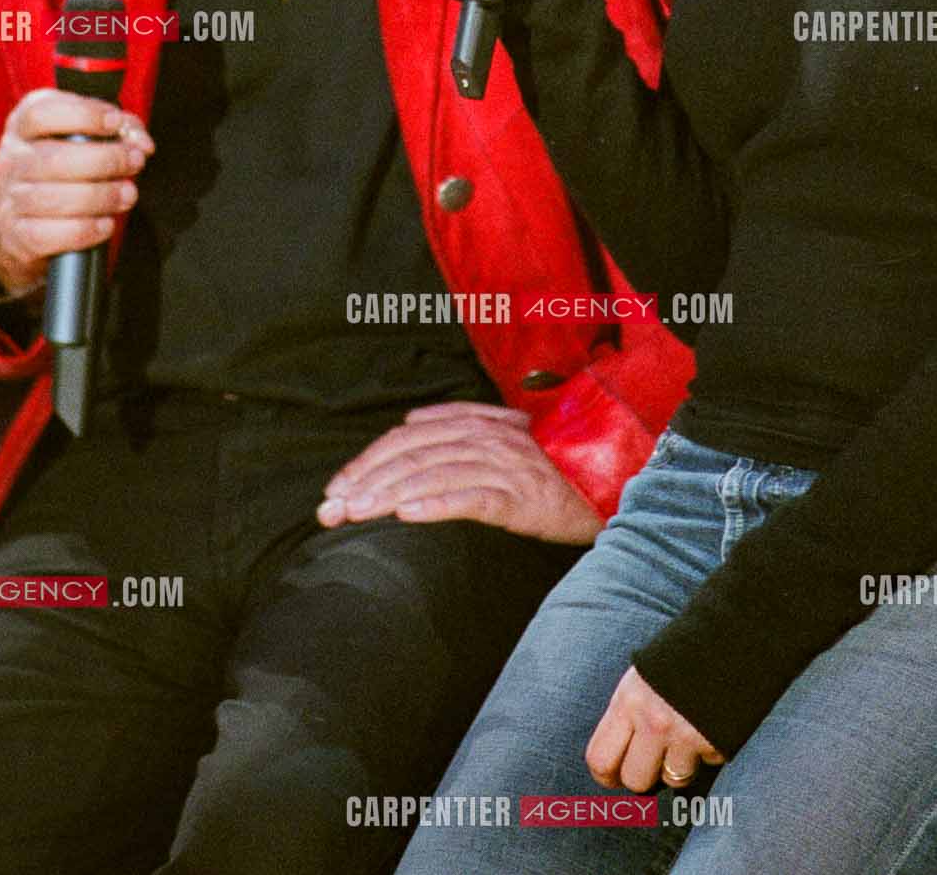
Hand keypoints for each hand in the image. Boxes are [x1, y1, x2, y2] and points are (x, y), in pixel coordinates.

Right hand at [0, 90, 153, 296]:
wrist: (22, 215)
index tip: (115, 122)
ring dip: (101, 197)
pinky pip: (47, 235)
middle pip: (54, 159)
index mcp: (24, 125)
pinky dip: (84, 230)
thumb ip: (121, 129)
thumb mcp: (84, 134)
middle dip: (105, 160)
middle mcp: (13, 159)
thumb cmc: (63, 164)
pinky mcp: (18, 234)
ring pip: (53, 199)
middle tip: (134, 161)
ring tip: (128, 194)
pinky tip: (106, 224)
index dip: (83, 114)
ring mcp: (12, 198)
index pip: (41, 113)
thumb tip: (142, 145)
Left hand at [317, 401, 602, 543]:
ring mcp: (502, 466)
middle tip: (330, 509)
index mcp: (477, 422)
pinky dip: (435, 504)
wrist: (607, 482)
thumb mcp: (506, 436)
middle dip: (364, 481)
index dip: (369, 461)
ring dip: (386, 495)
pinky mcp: (519, 497)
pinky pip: (470, 498)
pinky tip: (407, 515)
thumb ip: (460, 424)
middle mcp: (484, 438)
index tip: (337, 487)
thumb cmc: (552, 465)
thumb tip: (409, 422)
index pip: (408, 438)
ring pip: (431, 475)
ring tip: (353, 514)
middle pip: (411, 455)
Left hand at [586, 665, 724, 793]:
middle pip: (635, 781)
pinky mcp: (714, 741)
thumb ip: (629, 713)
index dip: (606, 776)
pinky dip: (709, 751)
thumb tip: (616, 759)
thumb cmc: (682, 654)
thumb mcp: (643, 676)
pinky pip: (707, 764)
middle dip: (646, 777)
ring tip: (688, 736)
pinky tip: (712, 723)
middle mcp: (652, 720)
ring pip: (673, 780)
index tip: (615, 776)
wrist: (731, 631)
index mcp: (628, 700)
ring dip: (681, 765)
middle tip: (656, 761)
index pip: (600, 759)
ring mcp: (684, 734)